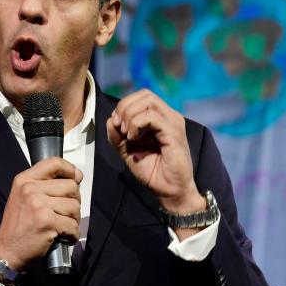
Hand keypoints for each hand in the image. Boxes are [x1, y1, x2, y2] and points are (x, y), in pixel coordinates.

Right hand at [0, 157, 82, 270]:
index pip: (54, 163)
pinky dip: (73, 234)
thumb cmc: (18, 225)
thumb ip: (47, 184)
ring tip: (64, 225)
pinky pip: (73, 225)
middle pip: (71, 186)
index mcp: (24, 180)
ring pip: (74, 206)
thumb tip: (77, 175)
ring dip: (74, 219)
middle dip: (74, 201)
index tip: (75, 178)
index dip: (70, 169)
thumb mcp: (24, 196)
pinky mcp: (47, 222)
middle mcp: (30, 189)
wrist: (6, 250)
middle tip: (67, 213)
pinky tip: (65, 236)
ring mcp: (38, 205)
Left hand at [106, 89, 203, 214]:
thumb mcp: (127, 150)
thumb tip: (111, 120)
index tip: (116, 125)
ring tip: (126, 134)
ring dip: (130, 115)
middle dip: (125, 107)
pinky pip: (152, 117)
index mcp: (161, 117)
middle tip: (120, 127)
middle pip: (145, 94)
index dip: (125, 105)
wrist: (169, 191)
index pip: (142, 96)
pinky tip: (133, 139)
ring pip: (148, 102)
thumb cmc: (152, 171)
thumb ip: (117, 135)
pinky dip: (136, 124)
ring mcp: (173, 123)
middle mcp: (169, 116)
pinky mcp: (174, 133)